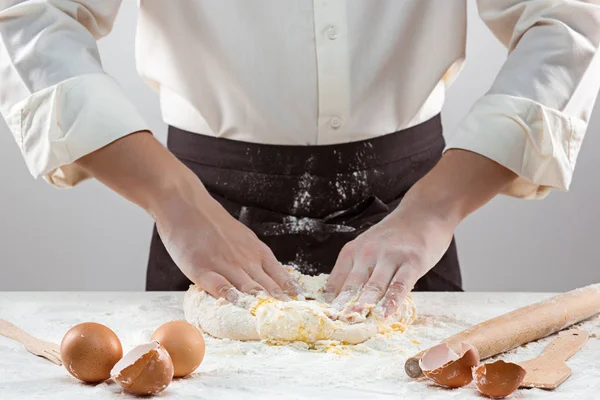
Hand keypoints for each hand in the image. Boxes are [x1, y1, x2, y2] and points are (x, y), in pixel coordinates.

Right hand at [75, 131, 300, 301]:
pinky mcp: (202, 269)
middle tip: (293, 322)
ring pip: (249, 288)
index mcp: (257, 251)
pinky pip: (219, 286)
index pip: (281, 277)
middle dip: (282, 306)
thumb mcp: (243, 237)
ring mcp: (225, 264)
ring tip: (274, 320)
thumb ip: (256, 256)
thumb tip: (272, 276)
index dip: (291, 295)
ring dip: (262, 305)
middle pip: (269, 287)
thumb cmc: (213, 223)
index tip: (303, 310)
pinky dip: (230, 296)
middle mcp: (245, 259)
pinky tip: (237, 306)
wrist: (185, 204)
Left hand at [324, 204, 455, 316]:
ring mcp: (390, 256)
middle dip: (342, 308)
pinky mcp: (412, 262)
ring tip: (355, 325)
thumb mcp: (367, 246)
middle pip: (351, 286)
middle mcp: (367, 253)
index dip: (329, 303)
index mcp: (352, 251)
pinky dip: (391, 302)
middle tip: (334, 327)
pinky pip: (399, 285)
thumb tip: (342, 300)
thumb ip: (357, 269)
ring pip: (373, 287)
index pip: (335, 281)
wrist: (424, 212)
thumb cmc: (395, 235)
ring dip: (363, 307)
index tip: (324, 321)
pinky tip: (385, 315)